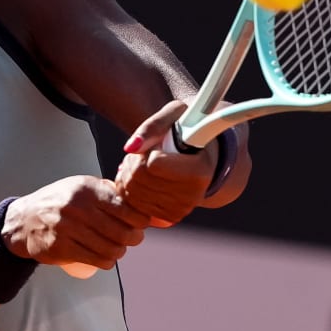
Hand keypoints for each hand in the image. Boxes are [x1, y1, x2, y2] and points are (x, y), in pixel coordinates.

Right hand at [1, 176, 150, 270]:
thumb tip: (149, 209)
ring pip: (112, 249)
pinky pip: (96, 260)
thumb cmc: (63, 201)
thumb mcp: (84, 187)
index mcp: (87, 189)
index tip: (140, 223)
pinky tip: (107, 259)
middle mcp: (78, 207)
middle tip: (132, 238)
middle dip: (134, 238)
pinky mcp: (61, 248)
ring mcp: (68, 228)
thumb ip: (113, 193)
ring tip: (118, 248)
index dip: (140, 220)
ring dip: (120, 252)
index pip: (127, 208)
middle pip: (122, 231)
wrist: (24, 219)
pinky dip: (107, 262)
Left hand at [114, 101, 218, 224]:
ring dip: (128, 175)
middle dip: (133, 162)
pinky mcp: (170, 217)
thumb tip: (130, 147)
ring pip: (132, 193)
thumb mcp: (174, 114)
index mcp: (200, 170)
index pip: (152, 164)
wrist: (202, 151)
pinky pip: (134, 206)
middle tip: (144, 152)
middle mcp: (194, 195)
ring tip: (142, 163)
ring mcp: (182, 209)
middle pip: (139, 179)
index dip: (148, 150)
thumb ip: (152, 126)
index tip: (158, 144)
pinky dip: (129, 190)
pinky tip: (140, 178)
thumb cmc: (187, 127)